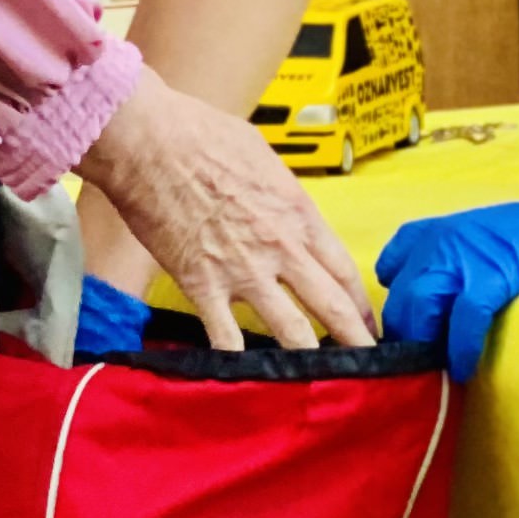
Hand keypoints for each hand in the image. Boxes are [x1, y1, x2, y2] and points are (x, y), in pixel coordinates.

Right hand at [76, 76, 374, 351]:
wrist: (149, 141)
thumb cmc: (201, 134)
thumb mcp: (261, 156)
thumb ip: (278, 192)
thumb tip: (281, 206)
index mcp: (299, 213)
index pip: (344, 270)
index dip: (361, 304)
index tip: (368, 323)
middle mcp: (281, 247)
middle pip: (332, 306)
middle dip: (354, 340)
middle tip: (369, 363)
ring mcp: (244, 271)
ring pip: (292, 331)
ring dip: (309, 360)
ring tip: (321, 383)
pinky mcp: (203, 286)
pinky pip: (227, 337)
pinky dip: (238, 361)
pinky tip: (247, 376)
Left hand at [375, 159, 518, 379]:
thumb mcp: (485, 240)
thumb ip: (453, 264)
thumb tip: (432, 312)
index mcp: (439, 230)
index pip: (389, 269)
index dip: (395, 309)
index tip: (405, 340)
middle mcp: (444, 238)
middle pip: (399, 298)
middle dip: (405, 339)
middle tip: (419, 371)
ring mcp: (468, 254)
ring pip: (418, 308)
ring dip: (424, 346)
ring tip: (437, 373)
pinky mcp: (498, 272)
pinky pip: (463, 319)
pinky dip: (460, 348)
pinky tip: (464, 367)